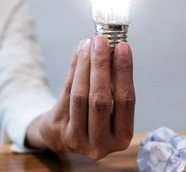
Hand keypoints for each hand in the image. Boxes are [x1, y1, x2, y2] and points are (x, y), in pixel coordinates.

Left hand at [26, 36, 135, 159]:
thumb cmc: (94, 117)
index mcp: (121, 137)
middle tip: (102, 41)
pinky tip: (79, 52)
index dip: (124, 72)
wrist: (63, 135)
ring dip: (85, 65)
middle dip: (102, 66)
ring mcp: (77, 139)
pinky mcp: (58, 129)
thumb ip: (114, 83)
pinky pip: (67, 92)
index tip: (124, 47)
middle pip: (101, 99)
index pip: (126, 101)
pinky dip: (74, 69)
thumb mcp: (111, 107)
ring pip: (81, 95)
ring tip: (89, 43)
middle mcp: (101, 144)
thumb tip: (115, 46)